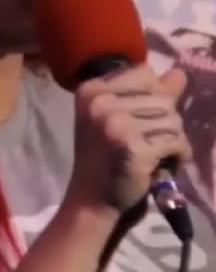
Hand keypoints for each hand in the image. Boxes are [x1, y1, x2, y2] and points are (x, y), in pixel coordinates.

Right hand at [65, 64, 191, 216]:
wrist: (91, 200)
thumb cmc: (106, 157)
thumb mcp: (119, 117)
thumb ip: (149, 94)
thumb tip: (180, 73)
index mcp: (93, 89)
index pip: (144, 72)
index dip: (153, 94)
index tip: (142, 117)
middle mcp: (101, 102)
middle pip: (162, 96)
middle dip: (166, 120)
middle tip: (150, 141)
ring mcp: (116, 124)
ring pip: (173, 118)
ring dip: (174, 139)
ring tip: (157, 152)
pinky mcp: (134, 148)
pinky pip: (177, 140)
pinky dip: (179, 154)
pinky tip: (164, 164)